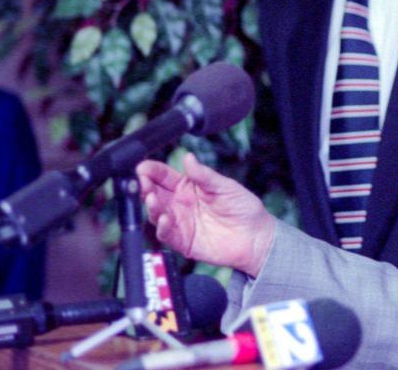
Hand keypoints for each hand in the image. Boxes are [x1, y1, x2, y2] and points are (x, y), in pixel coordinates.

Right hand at [136, 152, 275, 276]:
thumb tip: (188, 157)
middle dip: (144, 187)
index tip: (142, 167)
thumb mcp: (224, 186)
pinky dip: (162, 227)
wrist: (256, 236)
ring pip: (156, 213)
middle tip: (141, 181)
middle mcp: (179, 204)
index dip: (151, 170)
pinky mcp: (183, 241)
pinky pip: (166, 234)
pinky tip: (163, 218)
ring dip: (150, 206)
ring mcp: (179, 222)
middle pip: (154, 193)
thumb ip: (203, 175)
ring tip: (151, 198)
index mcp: (186, 187)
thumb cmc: (242, 208)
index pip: (163, 176)